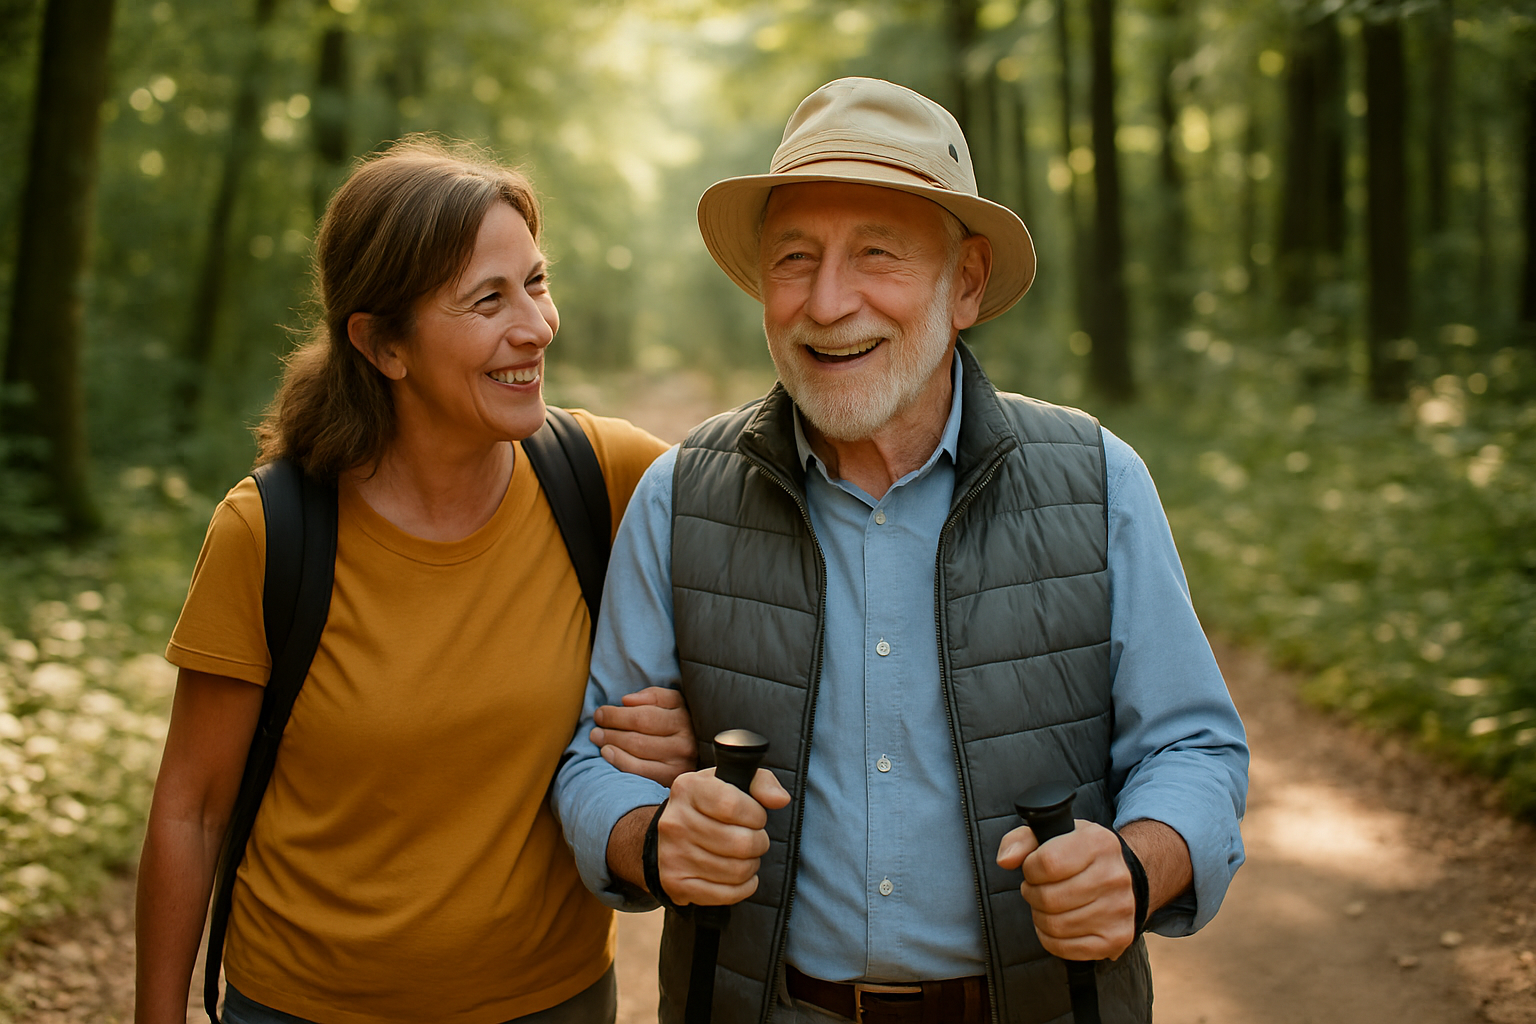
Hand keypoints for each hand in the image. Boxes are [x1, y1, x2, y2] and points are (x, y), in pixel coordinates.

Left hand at [590, 687, 695, 787]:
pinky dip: (619, 760)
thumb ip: (654, 696)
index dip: (617, 714)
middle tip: (595, 727)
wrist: (698, 764)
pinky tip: (606, 753)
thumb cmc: (679, 725)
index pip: (644, 715)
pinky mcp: (670, 779)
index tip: (600, 713)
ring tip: (597, 737)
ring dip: (611, 742)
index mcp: (684, 717)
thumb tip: (626, 700)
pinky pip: (639, 770)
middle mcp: (684, 741)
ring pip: (637, 750)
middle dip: (611, 728)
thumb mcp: (674, 703)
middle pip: (638, 733)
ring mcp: (678, 762)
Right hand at [656, 767, 790, 906]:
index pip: (733, 806)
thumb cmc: (710, 806)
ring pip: (737, 870)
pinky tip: (740, 877)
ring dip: (751, 865)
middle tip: (755, 840)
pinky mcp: (676, 884)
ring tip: (746, 856)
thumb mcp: (734, 782)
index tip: (756, 817)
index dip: (756, 815)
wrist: (671, 836)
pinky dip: (743, 888)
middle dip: (759, 843)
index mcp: (689, 789)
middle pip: (741, 843)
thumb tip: (780, 799)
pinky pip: (725, 894)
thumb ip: (762, 783)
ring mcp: (673, 855)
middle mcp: (675, 821)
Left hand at [996, 819, 1135, 960]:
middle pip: (1049, 898)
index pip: (1047, 863)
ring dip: (1040, 918)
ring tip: (1046, 906)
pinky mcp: (1117, 937)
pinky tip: (1055, 924)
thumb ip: (1020, 841)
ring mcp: (1119, 909)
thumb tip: (1005, 860)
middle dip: (1032, 895)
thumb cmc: (1077, 853)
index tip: (1033, 869)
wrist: (1121, 874)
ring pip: (1056, 925)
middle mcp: (1114, 876)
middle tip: (1036, 890)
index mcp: (1098, 843)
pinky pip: (1067, 948)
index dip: (1030, 869)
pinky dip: (1051, 939)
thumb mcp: (1050, 834)